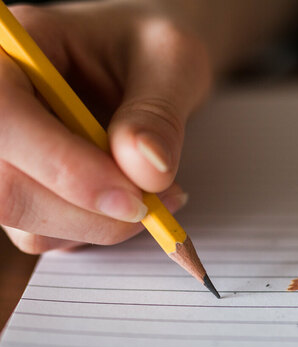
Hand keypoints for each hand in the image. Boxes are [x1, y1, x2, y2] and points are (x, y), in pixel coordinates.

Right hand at [0, 0, 211, 252]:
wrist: (147, 66)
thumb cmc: (151, 50)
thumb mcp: (171, 61)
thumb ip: (158, 112)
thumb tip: (147, 169)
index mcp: (13, 52)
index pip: (5, 119)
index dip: (65, 168)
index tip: (134, 198)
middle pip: (8, 189)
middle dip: (92, 213)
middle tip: (156, 204)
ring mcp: (9, 159)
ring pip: (30, 225)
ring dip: (102, 226)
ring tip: (155, 195)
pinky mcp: (30, 193)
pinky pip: (50, 237)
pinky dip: (98, 231)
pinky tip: (132, 203)